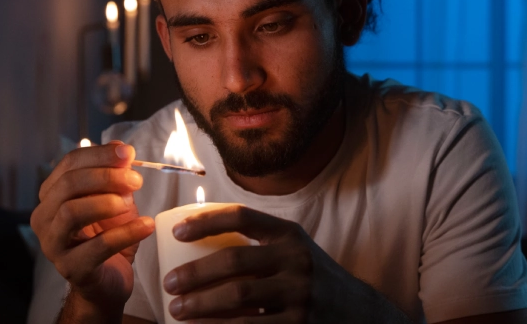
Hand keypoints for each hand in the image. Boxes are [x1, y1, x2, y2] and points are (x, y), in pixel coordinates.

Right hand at [30, 141, 154, 310]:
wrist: (109, 280)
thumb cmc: (109, 236)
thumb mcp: (116, 200)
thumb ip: (117, 177)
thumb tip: (123, 152)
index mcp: (53, 196)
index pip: (69, 164)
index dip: (99, 155)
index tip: (127, 153)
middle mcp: (45, 218)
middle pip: (68, 184)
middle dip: (106, 176)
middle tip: (135, 180)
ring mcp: (54, 245)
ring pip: (72, 212)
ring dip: (107, 202)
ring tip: (130, 204)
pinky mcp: (72, 268)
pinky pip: (98, 246)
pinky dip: (126, 232)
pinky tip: (146, 225)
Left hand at [163, 205, 409, 322]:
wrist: (357, 310)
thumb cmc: (310, 277)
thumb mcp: (294, 250)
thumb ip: (260, 243)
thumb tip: (199, 240)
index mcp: (290, 234)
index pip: (242, 217)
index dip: (206, 221)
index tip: (177, 232)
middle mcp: (297, 259)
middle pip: (234, 261)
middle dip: (194, 273)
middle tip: (169, 284)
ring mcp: (299, 294)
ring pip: (238, 298)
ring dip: (201, 305)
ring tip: (177, 310)